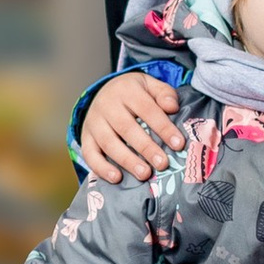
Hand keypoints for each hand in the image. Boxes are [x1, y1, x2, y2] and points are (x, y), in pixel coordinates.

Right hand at [81, 70, 180, 184]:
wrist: (104, 92)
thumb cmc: (133, 93)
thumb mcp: (150, 86)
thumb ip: (164, 94)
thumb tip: (173, 107)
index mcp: (127, 90)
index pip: (147, 109)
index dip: (163, 127)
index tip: (178, 144)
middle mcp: (107, 105)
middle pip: (127, 128)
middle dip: (146, 148)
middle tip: (163, 164)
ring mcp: (94, 122)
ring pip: (109, 142)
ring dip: (127, 160)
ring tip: (144, 174)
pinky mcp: (85, 137)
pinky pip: (90, 154)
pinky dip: (101, 167)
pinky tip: (116, 178)